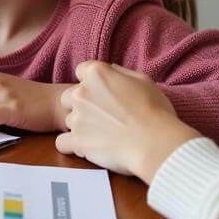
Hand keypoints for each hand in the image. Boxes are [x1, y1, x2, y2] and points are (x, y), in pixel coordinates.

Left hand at [56, 61, 199, 180]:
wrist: (156, 144)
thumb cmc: (155, 112)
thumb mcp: (142, 80)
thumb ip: (119, 73)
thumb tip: (110, 71)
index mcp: (96, 74)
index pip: (81, 71)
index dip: (92, 83)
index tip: (104, 94)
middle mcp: (81, 93)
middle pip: (69, 96)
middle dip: (81, 105)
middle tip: (102, 117)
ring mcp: (77, 117)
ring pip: (68, 120)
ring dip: (81, 127)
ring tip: (103, 136)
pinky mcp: (77, 141)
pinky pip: (62, 143)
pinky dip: (73, 146)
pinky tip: (88, 148)